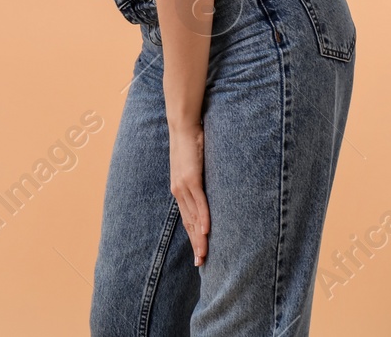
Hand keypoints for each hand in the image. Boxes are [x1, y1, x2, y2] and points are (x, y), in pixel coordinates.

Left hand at [170, 123, 209, 265]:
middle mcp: (179, 190)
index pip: (187, 219)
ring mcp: (184, 185)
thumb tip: (212, 192)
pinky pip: (199, 202)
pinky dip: (203, 217)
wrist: (184, 127)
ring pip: (192, 217)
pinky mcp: (191, 178)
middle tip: (201, 264)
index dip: (193, 237)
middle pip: (188, 223)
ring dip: (199, 237)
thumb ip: (201, 182)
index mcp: (180, 190)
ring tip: (204, 254)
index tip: (199, 255)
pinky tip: (207, 230)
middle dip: (195, 244)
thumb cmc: (192, 146)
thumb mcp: (197, 168)